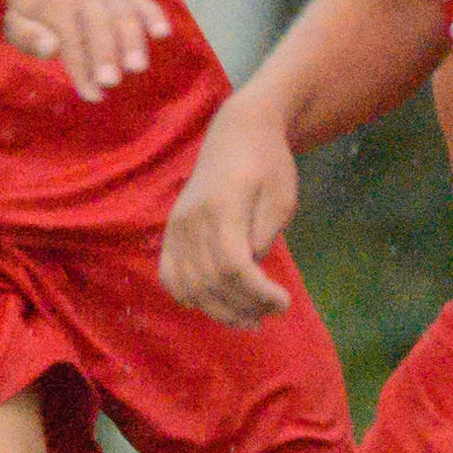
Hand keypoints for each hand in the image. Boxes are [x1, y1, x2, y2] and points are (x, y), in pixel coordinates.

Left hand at [1, 0, 167, 103]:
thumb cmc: (32, 12)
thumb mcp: (15, 23)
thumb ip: (27, 36)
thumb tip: (50, 48)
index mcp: (56, 4)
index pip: (70, 39)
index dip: (81, 67)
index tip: (91, 95)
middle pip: (99, 24)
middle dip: (107, 53)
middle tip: (112, 82)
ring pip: (125, 14)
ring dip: (133, 41)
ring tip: (138, 67)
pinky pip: (144, 4)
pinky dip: (155, 16)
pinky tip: (163, 34)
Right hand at [160, 100, 303, 327]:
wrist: (237, 133)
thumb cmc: (268, 163)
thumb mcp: (281, 199)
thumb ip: (264, 238)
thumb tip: (251, 273)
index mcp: (223, 208)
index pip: (235, 267)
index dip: (259, 293)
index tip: (283, 303)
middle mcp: (192, 219)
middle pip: (213, 281)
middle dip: (244, 306)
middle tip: (270, 313)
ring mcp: (177, 226)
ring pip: (191, 285)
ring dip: (219, 310)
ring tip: (247, 319)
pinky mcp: (171, 230)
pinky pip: (169, 275)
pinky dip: (187, 296)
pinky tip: (212, 304)